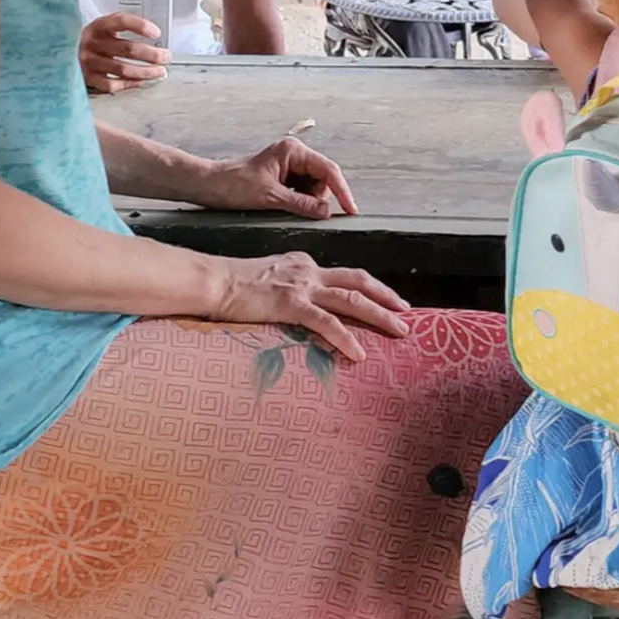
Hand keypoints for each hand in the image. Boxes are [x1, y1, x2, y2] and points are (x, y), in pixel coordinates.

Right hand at [81, 13, 168, 92]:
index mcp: (98, 26)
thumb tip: (154, 39)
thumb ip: (121, 30)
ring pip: (124, 68)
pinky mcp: (87, 78)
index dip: (141, 26)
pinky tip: (141, 81)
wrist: (59, 53)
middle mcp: (92, 42)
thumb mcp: (102, 30)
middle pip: (128, 48)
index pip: (121, 21)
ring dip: (146, 71)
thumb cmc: (90, 42)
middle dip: (152, 54)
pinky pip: (112, 83)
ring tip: (160, 71)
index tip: (156, 33)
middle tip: (166, 57)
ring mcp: (88, 61)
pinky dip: (130, 83)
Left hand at [195, 137, 357, 218]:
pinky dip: (301, 201)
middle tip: (311, 214)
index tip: (351, 209)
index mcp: (293, 151)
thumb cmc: (233, 185)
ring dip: (309, 201)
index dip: (342, 191)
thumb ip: (301, 204)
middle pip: (323, 177)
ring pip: (313, 186)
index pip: (328, 170)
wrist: (209, 185)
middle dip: (321, 197)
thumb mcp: (270, 198)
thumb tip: (326, 211)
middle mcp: (294, 154)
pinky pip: (302, 190)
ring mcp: (288, 165)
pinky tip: (288, 207)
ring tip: (289, 208)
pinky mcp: (282, 176)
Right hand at [213, 251, 410, 361]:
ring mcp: (302, 286)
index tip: (386, 301)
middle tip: (406, 312)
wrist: (212, 282)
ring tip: (400, 331)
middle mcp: (309, 271)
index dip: (368, 289)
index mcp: (304, 265)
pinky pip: (326, 322)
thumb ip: (288, 290)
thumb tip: (299, 307)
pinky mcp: (291, 304)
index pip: (343, 276)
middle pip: (358, 282)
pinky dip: (347, 338)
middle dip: (386, 297)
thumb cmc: (232, 286)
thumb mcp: (268, 280)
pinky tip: (360, 352)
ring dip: (380, 315)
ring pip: (352, 299)